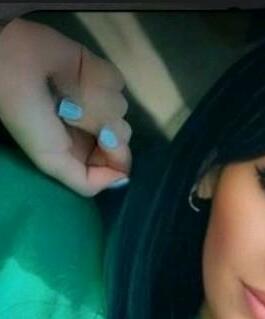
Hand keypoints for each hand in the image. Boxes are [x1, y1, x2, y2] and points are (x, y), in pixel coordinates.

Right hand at [0, 18, 131, 196]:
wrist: (14, 64)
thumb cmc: (30, 118)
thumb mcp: (52, 160)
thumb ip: (88, 182)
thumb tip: (123, 180)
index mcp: (83, 152)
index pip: (120, 163)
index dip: (117, 156)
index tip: (104, 144)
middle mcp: (93, 129)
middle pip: (124, 136)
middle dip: (104, 126)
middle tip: (74, 115)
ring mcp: (99, 99)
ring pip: (121, 108)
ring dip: (93, 100)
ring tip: (66, 94)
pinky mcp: (101, 73)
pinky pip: (117, 81)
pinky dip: (97, 78)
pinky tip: (76, 75)